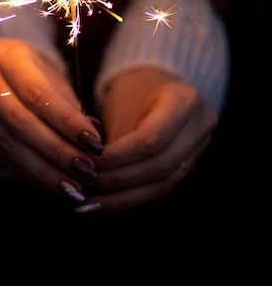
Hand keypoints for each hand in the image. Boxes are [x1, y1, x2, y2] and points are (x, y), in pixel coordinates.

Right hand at [0, 38, 103, 202]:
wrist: (2, 74)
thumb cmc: (38, 75)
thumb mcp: (54, 79)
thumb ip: (72, 107)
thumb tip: (93, 139)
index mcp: (5, 54)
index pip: (36, 93)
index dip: (66, 121)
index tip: (94, 143)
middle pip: (21, 122)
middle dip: (57, 151)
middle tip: (87, 171)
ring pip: (11, 146)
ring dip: (46, 171)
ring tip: (75, 188)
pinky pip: (5, 159)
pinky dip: (34, 176)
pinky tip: (57, 188)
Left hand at [76, 68, 217, 212]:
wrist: (155, 84)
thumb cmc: (133, 90)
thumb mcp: (121, 104)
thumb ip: (113, 138)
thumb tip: (92, 174)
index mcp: (184, 100)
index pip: (151, 139)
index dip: (118, 158)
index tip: (88, 165)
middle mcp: (200, 125)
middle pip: (159, 165)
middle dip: (118, 180)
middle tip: (85, 186)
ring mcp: (200, 147)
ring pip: (162, 183)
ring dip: (123, 196)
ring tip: (91, 202)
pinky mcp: (191, 165)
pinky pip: (161, 187)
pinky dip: (132, 196)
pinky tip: (107, 202)